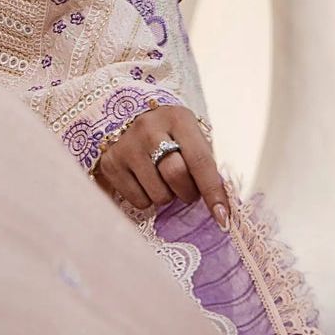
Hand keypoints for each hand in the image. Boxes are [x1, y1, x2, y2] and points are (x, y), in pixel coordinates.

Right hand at [94, 105, 229, 228]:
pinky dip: (147, 199)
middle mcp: (149, 129)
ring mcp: (126, 146)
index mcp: (178, 119)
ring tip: (163, 181)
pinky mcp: (111, 163)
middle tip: (188, 190)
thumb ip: (206, 162)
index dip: (213, 191)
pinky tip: (145, 181)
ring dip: (167, 196)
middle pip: (176, 176)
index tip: (223, 217)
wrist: (130, 118)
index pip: (199, 160)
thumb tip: (222, 205)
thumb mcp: (192, 135)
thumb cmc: (172, 133)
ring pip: (158, 194)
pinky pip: (138, 201)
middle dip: (188, 193)